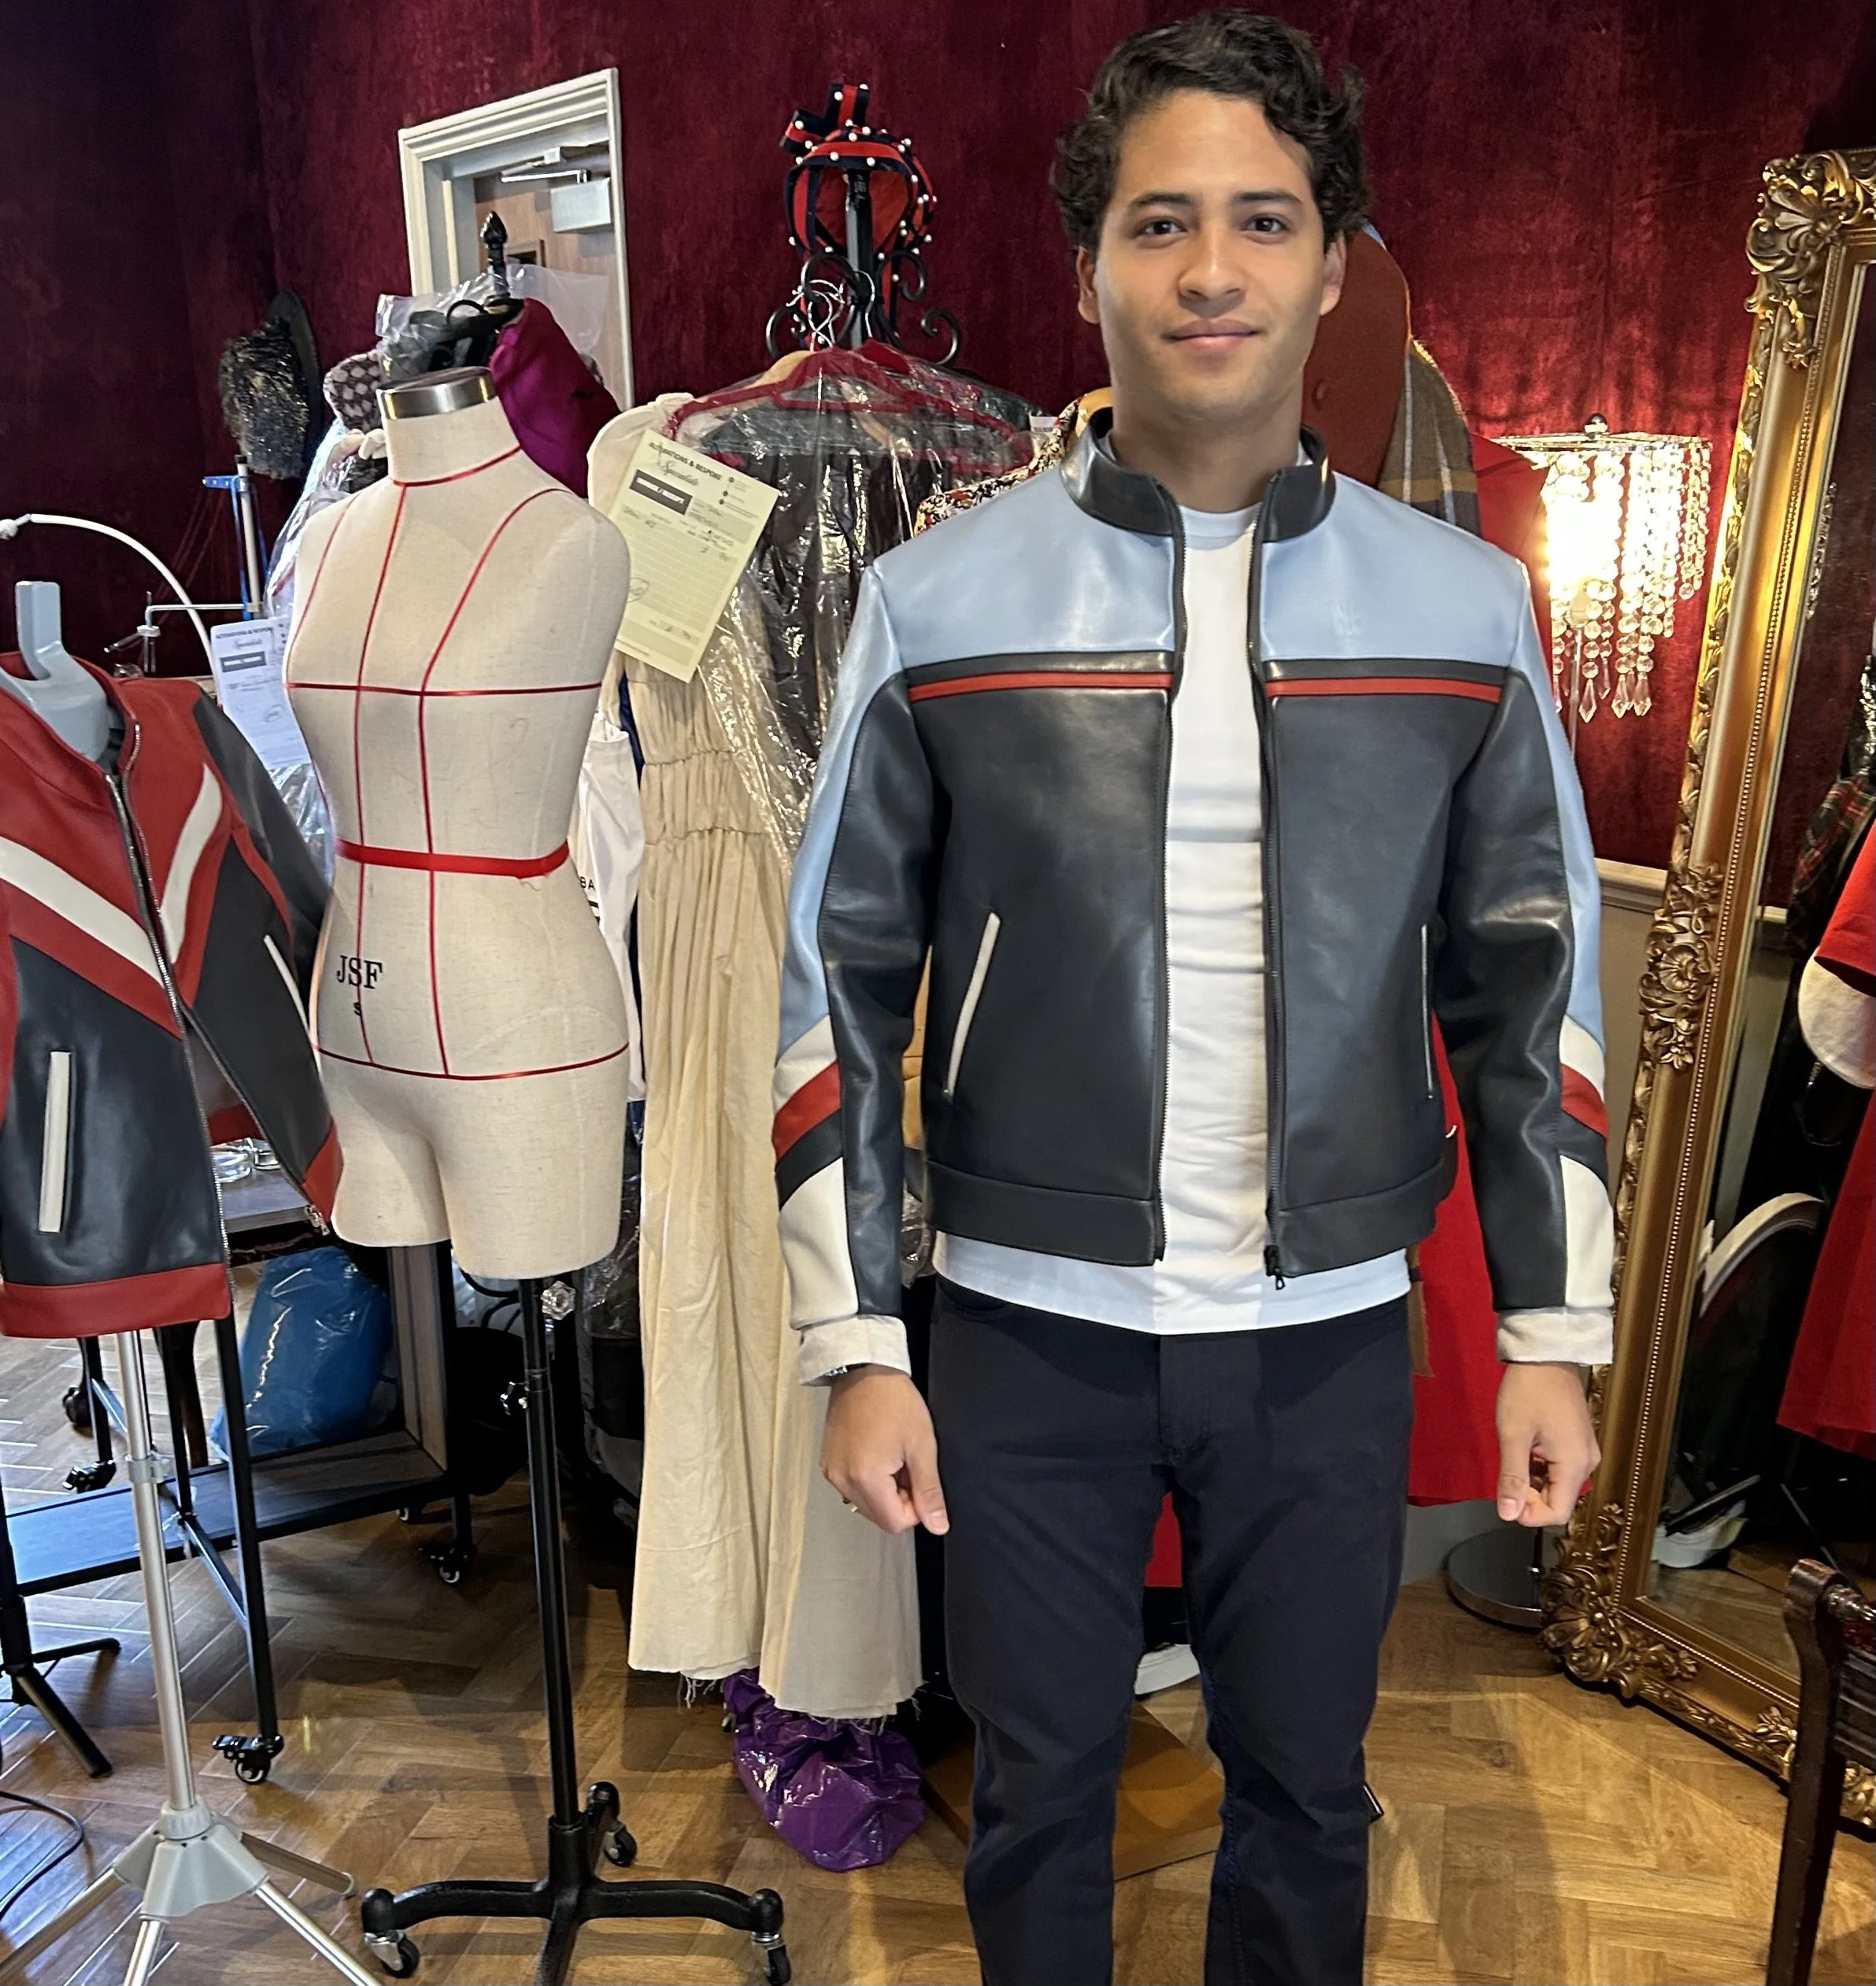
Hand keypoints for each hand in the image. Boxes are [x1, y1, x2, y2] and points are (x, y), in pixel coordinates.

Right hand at [821, 1368, 948, 1535]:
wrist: (864, 1371)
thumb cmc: (894, 1401)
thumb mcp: (922, 1446)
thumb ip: (929, 1491)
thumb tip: (938, 1526)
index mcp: (865, 1478)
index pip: (894, 1523)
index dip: (915, 1508)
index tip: (920, 1480)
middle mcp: (841, 1480)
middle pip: (878, 1516)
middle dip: (899, 1500)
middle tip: (907, 1465)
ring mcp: (831, 1472)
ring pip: (865, 1503)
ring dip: (884, 1490)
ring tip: (892, 1456)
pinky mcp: (828, 1463)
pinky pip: (852, 1487)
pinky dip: (868, 1479)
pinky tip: (877, 1453)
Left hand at [1495, 1362, 1599, 1525]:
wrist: (1546, 1354)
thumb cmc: (1528, 1391)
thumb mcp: (1513, 1435)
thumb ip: (1512, 1478)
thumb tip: (1509, 1516)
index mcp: (1575, 1465)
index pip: (1558, 1513)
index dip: (1530, 1514)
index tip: (1507, 1496)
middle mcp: (1587, 1462)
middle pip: (1559, 1499)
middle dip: (1530, 1496)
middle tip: (1507, 1472)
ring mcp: (1585, 1450)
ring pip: (1558, 1484)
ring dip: (1533, 1480)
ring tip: (1514, 1454)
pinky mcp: (1578, 1441)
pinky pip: (1560, 1467)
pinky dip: (1540, 1467)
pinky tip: (1525, 1448)